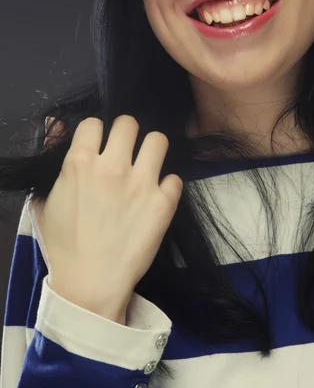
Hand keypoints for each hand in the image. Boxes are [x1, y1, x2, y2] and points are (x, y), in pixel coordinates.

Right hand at [31, 115, 182, 320]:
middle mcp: (113, 167)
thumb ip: (53, 158)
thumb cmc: (63, 246)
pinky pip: (175, 178)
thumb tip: (58, 125)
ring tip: (147, 166)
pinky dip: (168, 187)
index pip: (94, 123)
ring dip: (152, 151)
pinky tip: (158, 198)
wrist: (90, 285)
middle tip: (126, 152)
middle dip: (126, 134)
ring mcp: (141, 183)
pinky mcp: (164, 202)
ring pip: (158, 140)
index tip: (99, 146)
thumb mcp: (45, 200)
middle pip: (129, 123)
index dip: (96, 133)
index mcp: (79, 163)